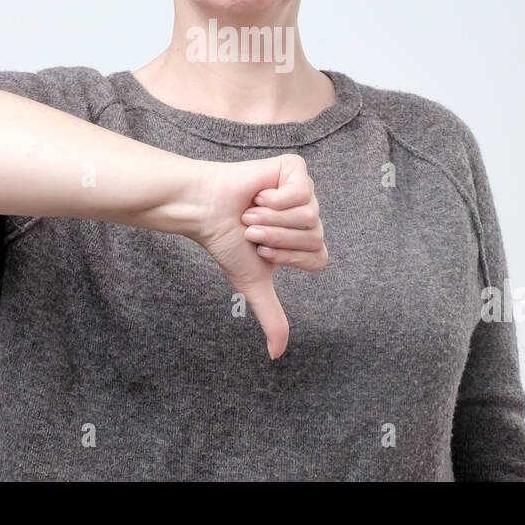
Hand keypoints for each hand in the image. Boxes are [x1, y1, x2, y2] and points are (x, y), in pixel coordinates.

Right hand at [187, 153, 328, 359]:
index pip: (319, 259)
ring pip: (308, 216)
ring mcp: (305, 190)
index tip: (261, 250)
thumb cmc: (227, 242)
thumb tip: (277, 355)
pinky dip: (273, 200)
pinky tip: (258, 195)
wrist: (206, 210)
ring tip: (251, 213)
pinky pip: (300, 192)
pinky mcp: (294, 168)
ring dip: (270, 220)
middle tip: (251, 229)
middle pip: (314, 236)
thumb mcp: (252, 283)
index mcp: (305, 240)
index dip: (286, 258)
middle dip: (275, 238)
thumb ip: (271, 316)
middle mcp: (309, 214)